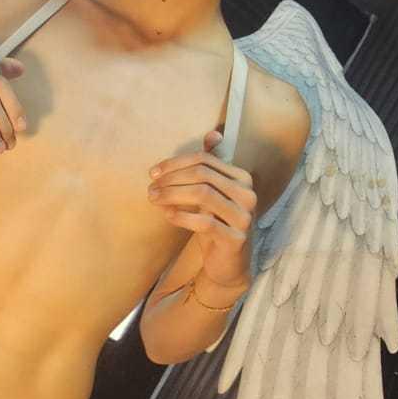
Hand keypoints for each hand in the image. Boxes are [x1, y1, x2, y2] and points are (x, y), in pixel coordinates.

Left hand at [147, 129, 255, 286]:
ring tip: (153, 199)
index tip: (153, 172)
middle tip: (150, 188)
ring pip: (203, 194)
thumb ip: (211, 165)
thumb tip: (213, 133)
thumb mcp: (213, 193)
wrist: (229, 265)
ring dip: (172, 194)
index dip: (175, 163)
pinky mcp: (236, 240)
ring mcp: (244, 218)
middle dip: (171, 178)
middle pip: (203, 174)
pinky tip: (167, 215)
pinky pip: (204, 223)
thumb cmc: (217, 223)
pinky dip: (182, 216)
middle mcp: (248, 195)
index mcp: (242, 178)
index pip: (205, 159)